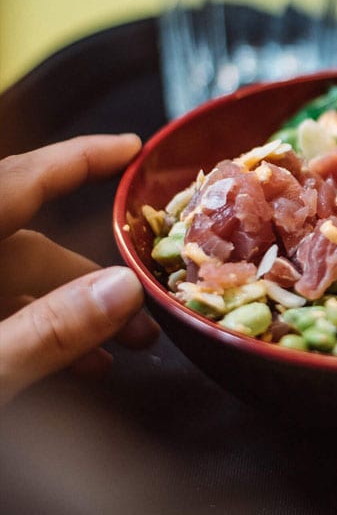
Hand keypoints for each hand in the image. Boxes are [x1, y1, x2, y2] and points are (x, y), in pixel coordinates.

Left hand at [0, 134, 157, 404]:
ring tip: (121, 351)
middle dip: (95, 277)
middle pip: (30, 244)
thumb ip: (47, 331)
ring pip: (17, 281)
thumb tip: (125, 291)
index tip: (130, 148)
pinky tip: (75, 366)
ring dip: (73, 311)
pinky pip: (1, 310)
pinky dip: (38, 329)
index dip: (78, 158)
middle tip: (145, 317)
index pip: (21, 181)